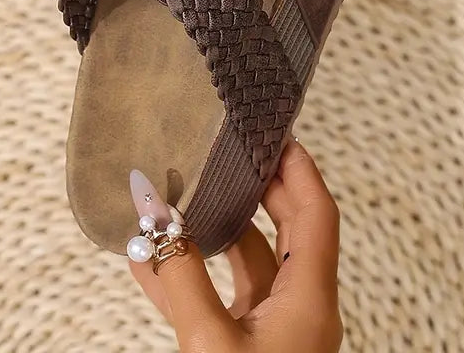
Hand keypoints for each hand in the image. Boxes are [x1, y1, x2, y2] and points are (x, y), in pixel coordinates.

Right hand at [129, 142, 342, 351]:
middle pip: (287, 229)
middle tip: (229, 151)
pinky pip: (220, 297)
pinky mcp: (247, 346)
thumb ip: (181, 275)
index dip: (299, 169)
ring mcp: (274, 328)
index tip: (275, 132)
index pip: (316, 215)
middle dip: (257, 187)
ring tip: (179, 198)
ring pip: (249, 262)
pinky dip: (187, 276)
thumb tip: (154, 216)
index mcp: (309, 300)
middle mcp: (300, 308)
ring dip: (213, 231)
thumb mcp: (209, 339)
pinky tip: (147, 262)